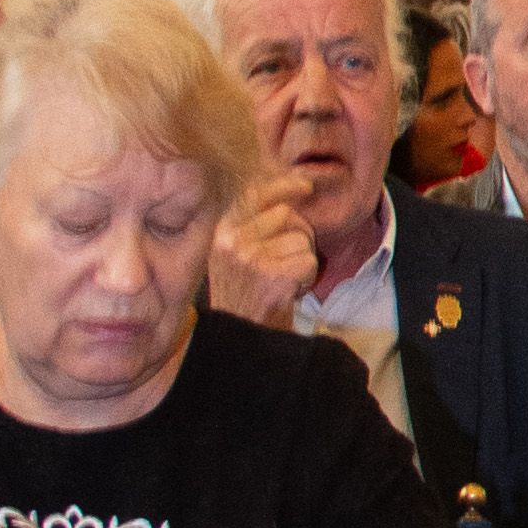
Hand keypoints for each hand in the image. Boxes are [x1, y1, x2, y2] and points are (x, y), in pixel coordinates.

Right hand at [209, 173, 322, 329]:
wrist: (242, 341)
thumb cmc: (246, 298)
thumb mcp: (236, 255)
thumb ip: (255, 224)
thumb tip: (289, 190)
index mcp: (220, 232)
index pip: (255, 194)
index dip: (284, 185)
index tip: (305, 186)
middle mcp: (230, 241)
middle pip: (286, 214)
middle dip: (300, 234)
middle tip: (288, 263)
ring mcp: (249, 259)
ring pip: (301, 237)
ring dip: (303, 259)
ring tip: (285, 281)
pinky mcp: (272, 277)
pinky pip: (308, 260)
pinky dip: (307, 277)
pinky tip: (290, 292)